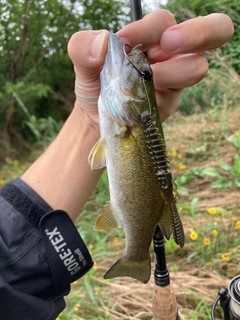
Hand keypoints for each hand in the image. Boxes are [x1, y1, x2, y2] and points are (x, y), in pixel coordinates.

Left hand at [68, 9, 233, 125]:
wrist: (95, 116)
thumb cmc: (95, 83)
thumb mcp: (82, 63)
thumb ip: (82, 46)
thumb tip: (103, 41)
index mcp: (152, 37)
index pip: (164, 22)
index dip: (147, 30)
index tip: (124, 44)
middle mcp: (170, 55)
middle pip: (212, 31)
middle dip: (198, 33)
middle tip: (169, 44)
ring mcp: (174, 80)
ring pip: (196, 67)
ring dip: (170, 72)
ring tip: (146, 81)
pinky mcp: (170, 103)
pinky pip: (175, 98)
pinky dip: (157, 99)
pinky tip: (138, 105)